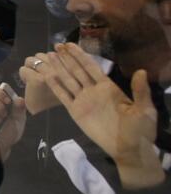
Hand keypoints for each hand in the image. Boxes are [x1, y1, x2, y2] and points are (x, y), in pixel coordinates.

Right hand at [40, 43, 163, 187]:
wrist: (130, 149)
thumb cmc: (141, 130)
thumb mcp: (145, 109)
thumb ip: (140, 91)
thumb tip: (142, 71)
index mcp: (108, 87)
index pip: (91, 67)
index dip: (80, 55)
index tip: (69, 44)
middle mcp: (93, 91)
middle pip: (77, 70)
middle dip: (66, 58)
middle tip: (55, 45)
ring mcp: (83, 101)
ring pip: (68, 80)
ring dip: (58, 68)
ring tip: (48, 56)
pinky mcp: (76, 112)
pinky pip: (63, 96)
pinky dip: (55, 86)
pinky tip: (47, 76)